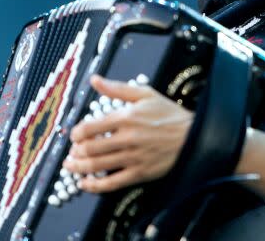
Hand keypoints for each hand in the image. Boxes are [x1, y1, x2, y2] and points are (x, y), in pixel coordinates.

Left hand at [62, 74, 192, 192]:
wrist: (193, 136)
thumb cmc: (170, 115)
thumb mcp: (145, 94)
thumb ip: (116, 88)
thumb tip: (95, 80)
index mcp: (126, 118)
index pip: (90, 127)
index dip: (76, 133)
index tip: (74, 135)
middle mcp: (127, 138)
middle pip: (90, 148)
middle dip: (75, 151)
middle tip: (71, 152)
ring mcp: (132, 157)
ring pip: (97, 166)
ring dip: (79, 167)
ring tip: (71, 166)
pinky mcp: (139, 173)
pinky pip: (112, 183)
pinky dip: (95, 185)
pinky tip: (86, 183)